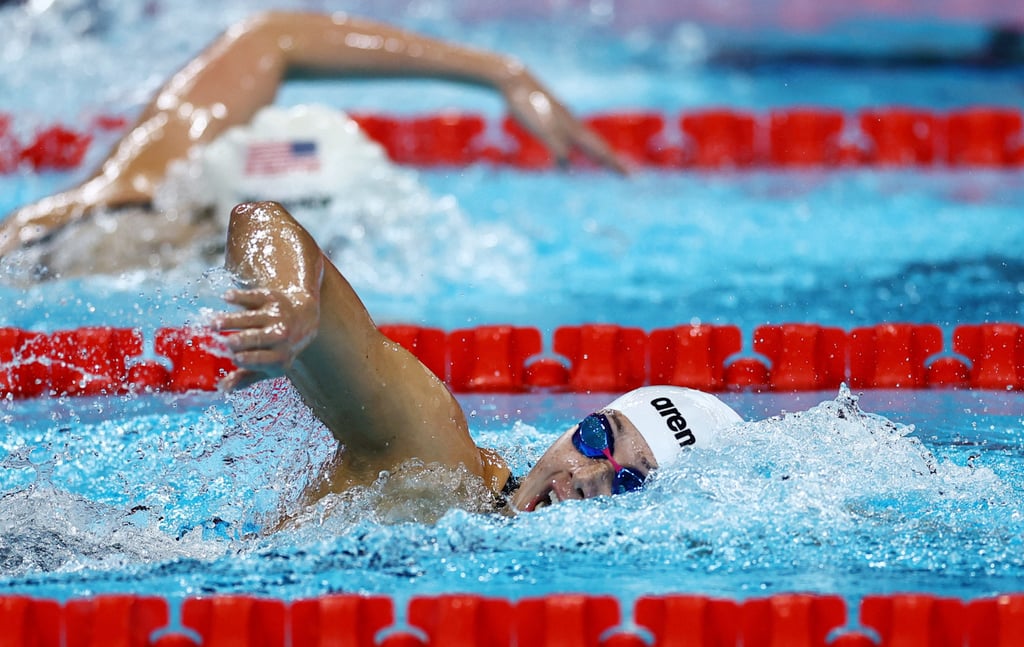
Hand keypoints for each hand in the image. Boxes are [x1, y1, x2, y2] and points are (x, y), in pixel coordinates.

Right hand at [211, 287, 319, 390]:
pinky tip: (227, 297)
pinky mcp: (272, 299)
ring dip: (233, 320)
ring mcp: (277, 316)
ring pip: (252, 318)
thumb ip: (246, 377)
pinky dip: (241, 297)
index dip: (251, 359)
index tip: (236, 358)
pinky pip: (255, 297)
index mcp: (280, 357)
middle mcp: (280, 336)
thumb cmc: (279, 348)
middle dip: (243, 340)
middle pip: (260, 338)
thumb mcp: (269, 366)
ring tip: (214, 322)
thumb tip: (222, 388)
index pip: (265, 359)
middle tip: (226, 341)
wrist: (303, 318)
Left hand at [499, 66, 628, 173]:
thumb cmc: (526, 105)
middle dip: (611, 160)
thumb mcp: (540, 129)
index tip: (628, 175)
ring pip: (586, 139)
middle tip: (627, 173)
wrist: (514, 79)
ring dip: (598, 152)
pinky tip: (575, 145)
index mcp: (572, 128)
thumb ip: (555, 147)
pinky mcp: (554, 116)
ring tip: (606, 161)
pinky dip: (581, 144)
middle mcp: (572, 124)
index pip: (599, 149)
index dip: (613, 163)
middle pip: (597, 145)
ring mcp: (564, 119)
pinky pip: (573, 135)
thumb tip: (567, 165)